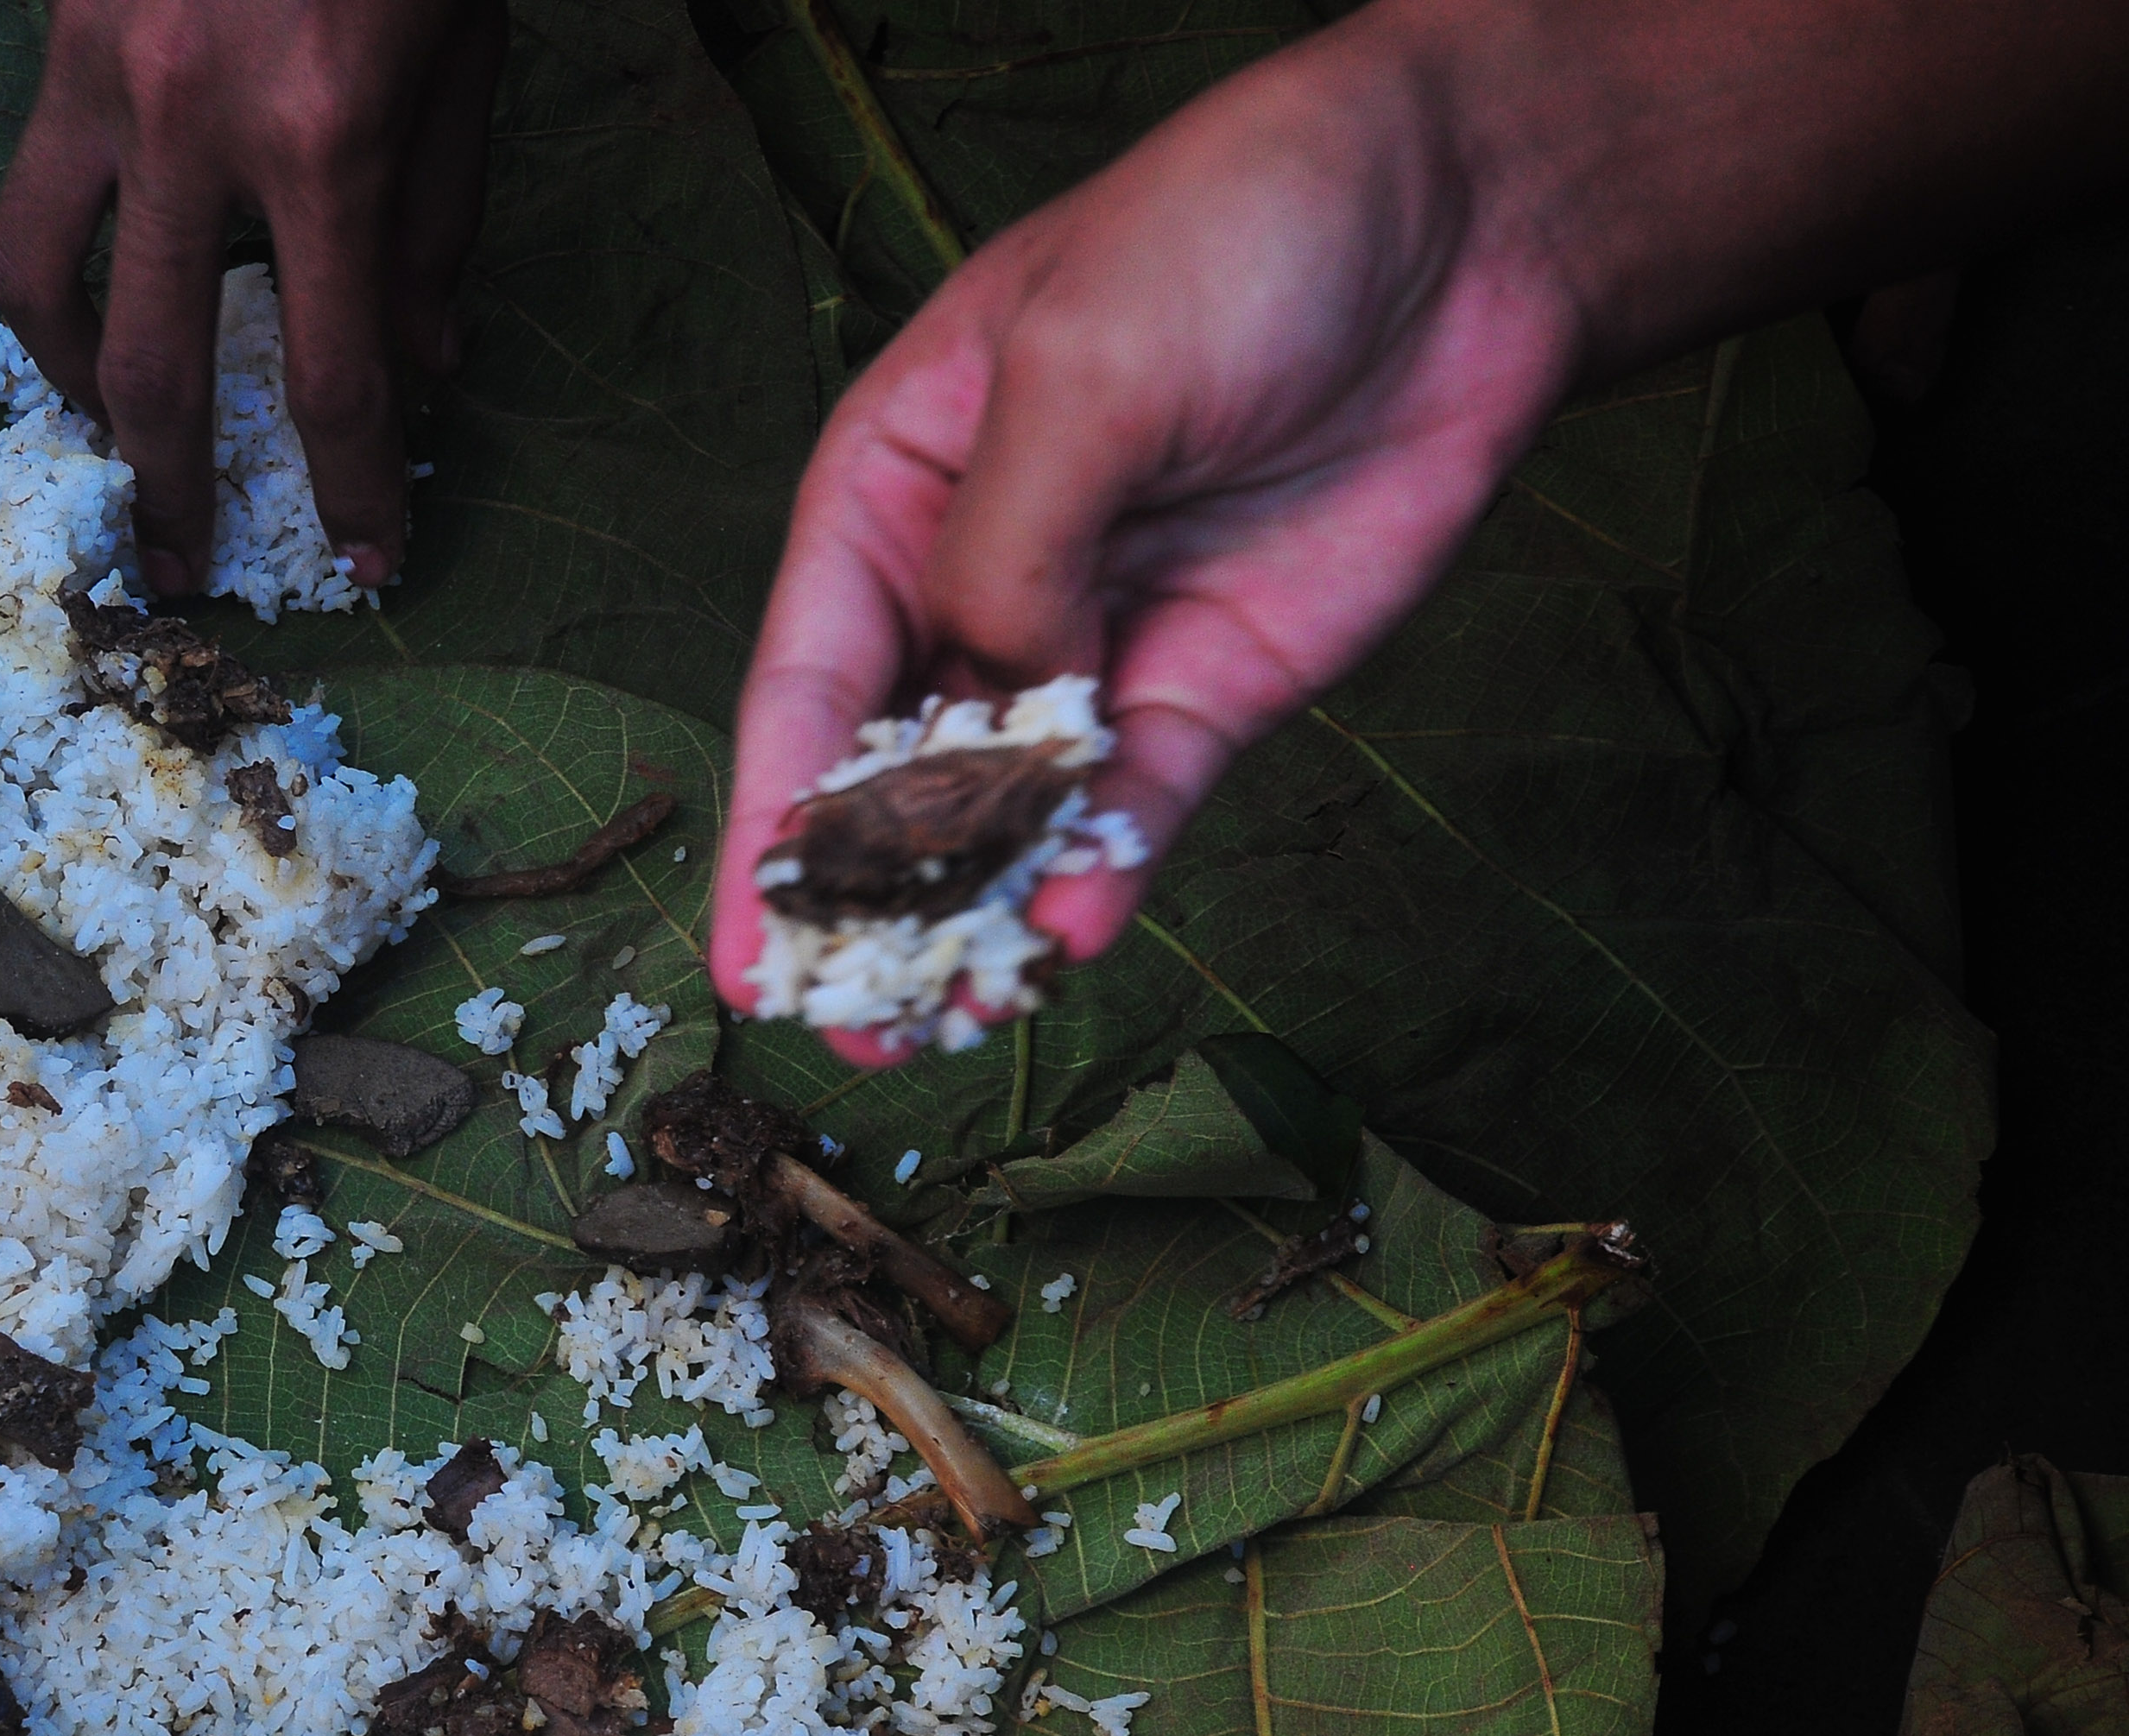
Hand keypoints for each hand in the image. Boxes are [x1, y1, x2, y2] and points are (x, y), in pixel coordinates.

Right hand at [0, 0, 503, 597]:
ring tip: (109, 423)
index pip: (333, 374)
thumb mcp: (463, 54)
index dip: (352, 487)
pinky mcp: (58, 30)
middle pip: (153, 365)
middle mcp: (189, 120)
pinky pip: (30, 181)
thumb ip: (440, 219)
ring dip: (66, 379)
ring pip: (34, 278)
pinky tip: (98, 281)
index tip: (368, 559)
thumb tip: (421, 368)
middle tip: (178, 567)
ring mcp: (101, 72)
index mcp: (324, 136)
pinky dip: (55, 255)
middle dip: (165, 491)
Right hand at [706, 16, 1579, 1067]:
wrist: (1468, 227)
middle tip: (853, 1020)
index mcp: (890, 487)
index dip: (770, 823)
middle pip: (890, 770)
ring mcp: (1094, 642)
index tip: (755, 955)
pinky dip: (1103, 869)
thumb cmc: (1233, 236)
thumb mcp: (1078, 372)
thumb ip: (1004, 558)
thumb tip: (986, 717)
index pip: (802, 679)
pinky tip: (1078, 926)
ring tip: (953, 1015)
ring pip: (1009, 812)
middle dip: (867, 900)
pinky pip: (1136, 802)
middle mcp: (973, 580)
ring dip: (979, 912)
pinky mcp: (1208, 685)